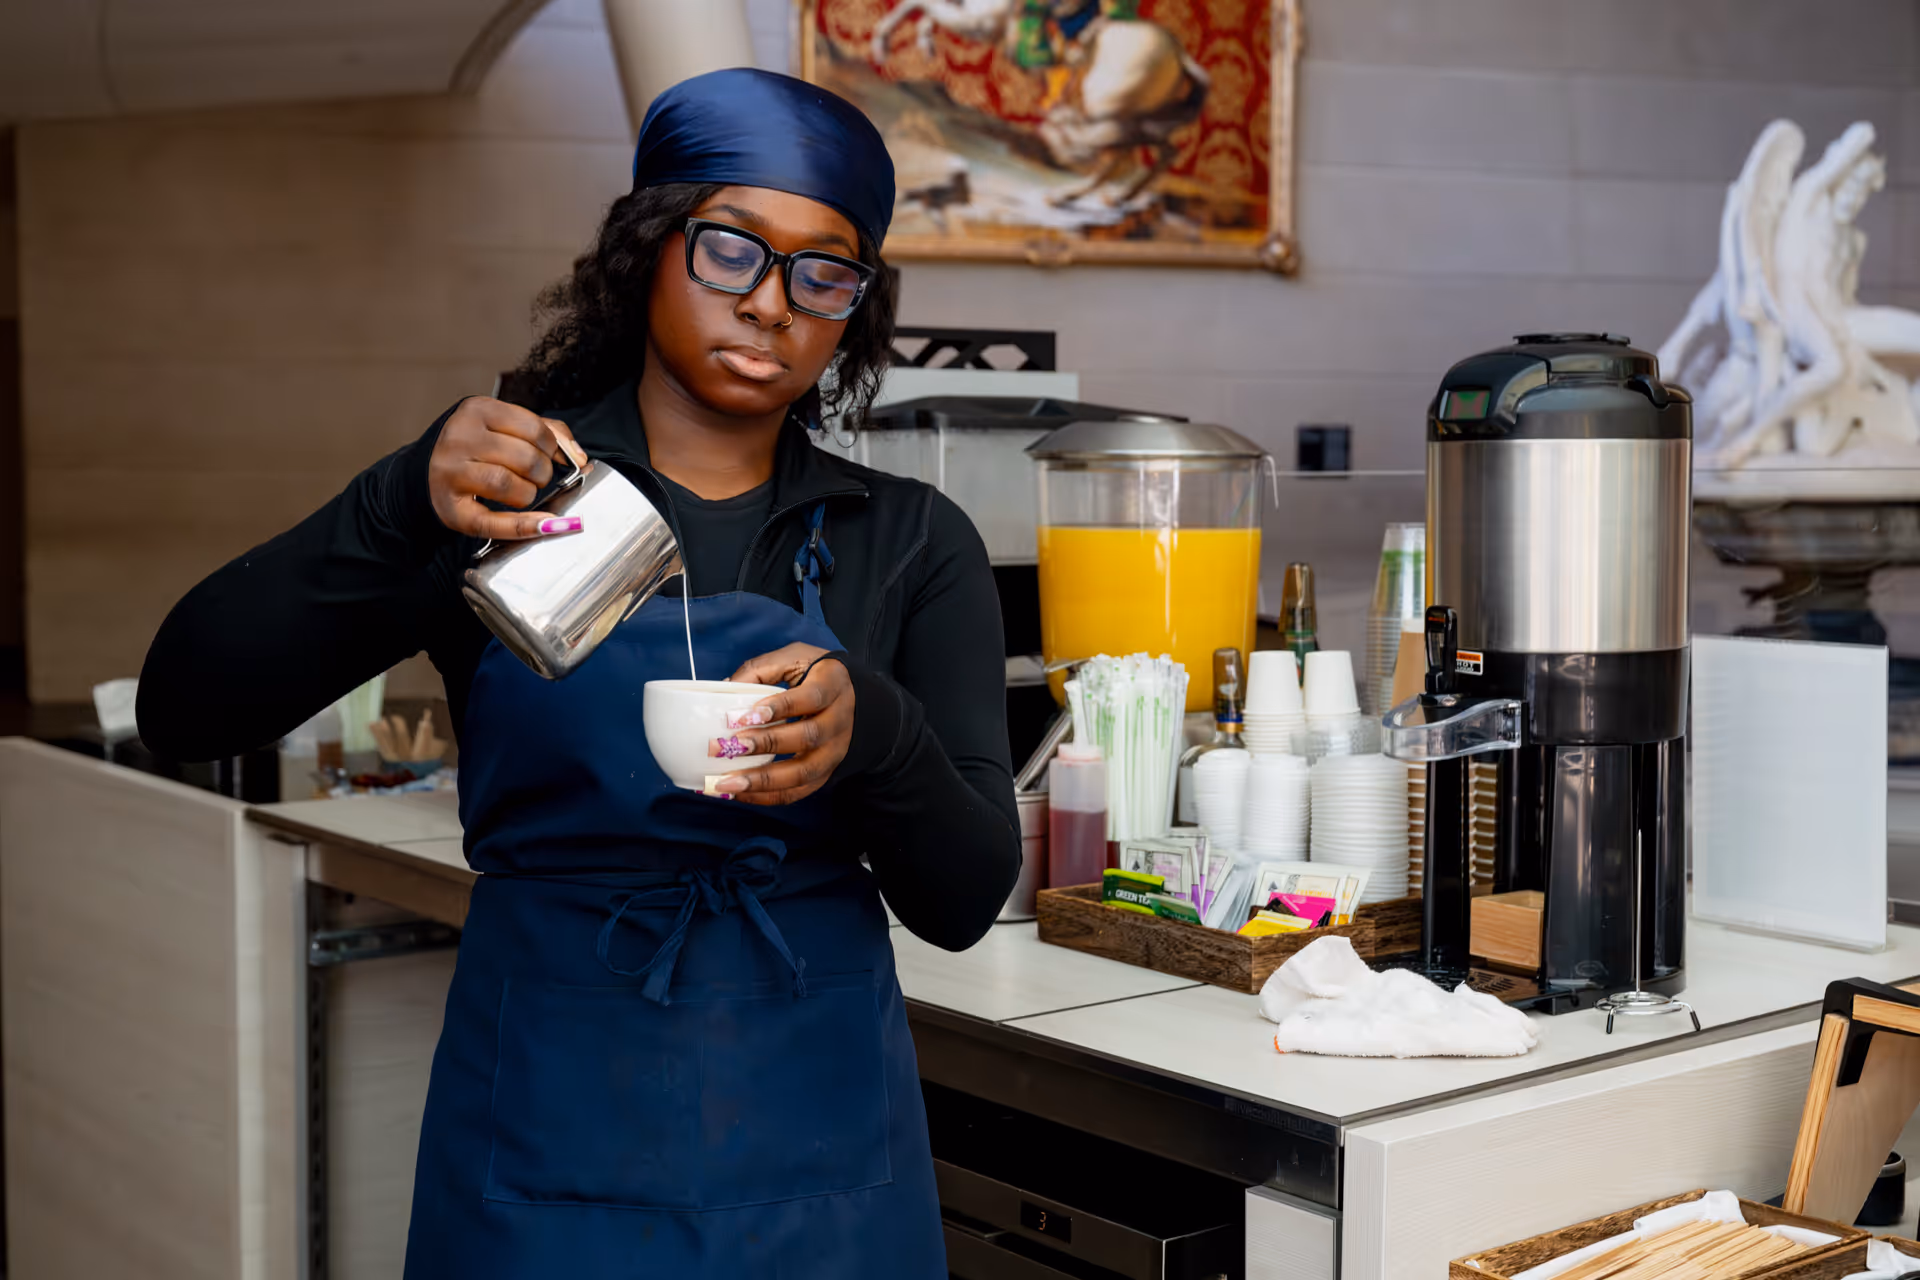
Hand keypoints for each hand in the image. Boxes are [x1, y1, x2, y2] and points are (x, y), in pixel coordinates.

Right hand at [427, 396, 591, 539]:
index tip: (552, 456)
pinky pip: (494, 522)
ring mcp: (451, 472)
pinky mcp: (450, 507)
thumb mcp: (503, 426)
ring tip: (524, 493)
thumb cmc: (474, 447)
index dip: (552, 448)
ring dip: (529, 494)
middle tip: (537, 477)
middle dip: (542, 473)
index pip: (535, 430)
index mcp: (477, 410)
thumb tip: (579, 458)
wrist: (425, 472)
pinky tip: (544, 525)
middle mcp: (459, 437)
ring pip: (509, 485)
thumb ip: (546, 432)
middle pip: (525, 459)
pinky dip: (525, 526)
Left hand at [710, 643, 853, 805]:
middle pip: (807, 737)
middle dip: (765, 745)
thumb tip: (724, 689)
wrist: (854, 696)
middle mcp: (839, 721)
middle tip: (728, 748)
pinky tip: (738, 793)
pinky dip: (767, 797)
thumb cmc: (816, 674)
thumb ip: (760, 670)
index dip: (779, 708)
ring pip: (803, 772)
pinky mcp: (826, 772)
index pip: (810, 698)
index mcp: (832, 686)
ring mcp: (835, 751)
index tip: (745, 716)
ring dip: (762, 781)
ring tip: (726, 783)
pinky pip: (799, 791)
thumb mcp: (793, 658)